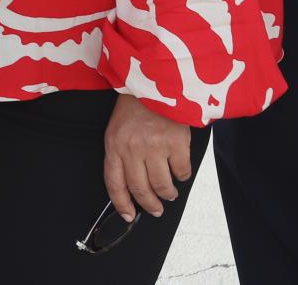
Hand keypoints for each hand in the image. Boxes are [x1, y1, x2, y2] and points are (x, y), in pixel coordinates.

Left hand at [102, 93, 192, 221]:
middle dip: (149, 205)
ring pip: (162, 185)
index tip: (129, 215)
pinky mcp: (177, 142)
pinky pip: (182, 172)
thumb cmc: (135, 107)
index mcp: (114, 146)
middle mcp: (132, 149)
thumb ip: (120, 156)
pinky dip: (182, 176)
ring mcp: (155, 146)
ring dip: (167, 194)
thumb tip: (130, 188)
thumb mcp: (117, 130)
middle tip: (156, 209)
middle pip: (140, 189)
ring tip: (169, 193)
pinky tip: (180, 171)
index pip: (114, 184)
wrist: (155, 82)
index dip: (122, 204)